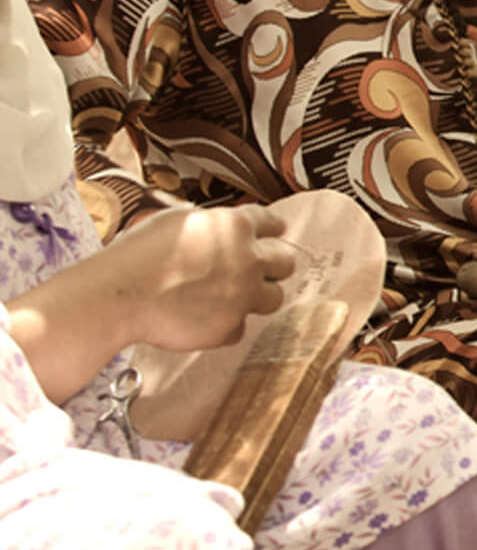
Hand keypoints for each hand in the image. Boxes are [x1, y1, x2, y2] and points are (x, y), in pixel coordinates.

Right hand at [102, 204, 296, 352]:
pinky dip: (225, 326)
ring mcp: (243, 296)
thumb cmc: (136, 256)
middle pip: (286, 262)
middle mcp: (249, 259)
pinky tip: (203, 319)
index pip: (271, 223)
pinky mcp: (229, 327)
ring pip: (275, 298)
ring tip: (231, 297)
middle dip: (272, 265)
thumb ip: (209, 225)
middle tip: (256, 270)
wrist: (118, 296)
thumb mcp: (176, 221)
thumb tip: (219, 229)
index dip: (271, 229)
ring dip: (256, 297)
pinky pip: (239, 328)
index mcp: (235, 226)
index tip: (274, 233)